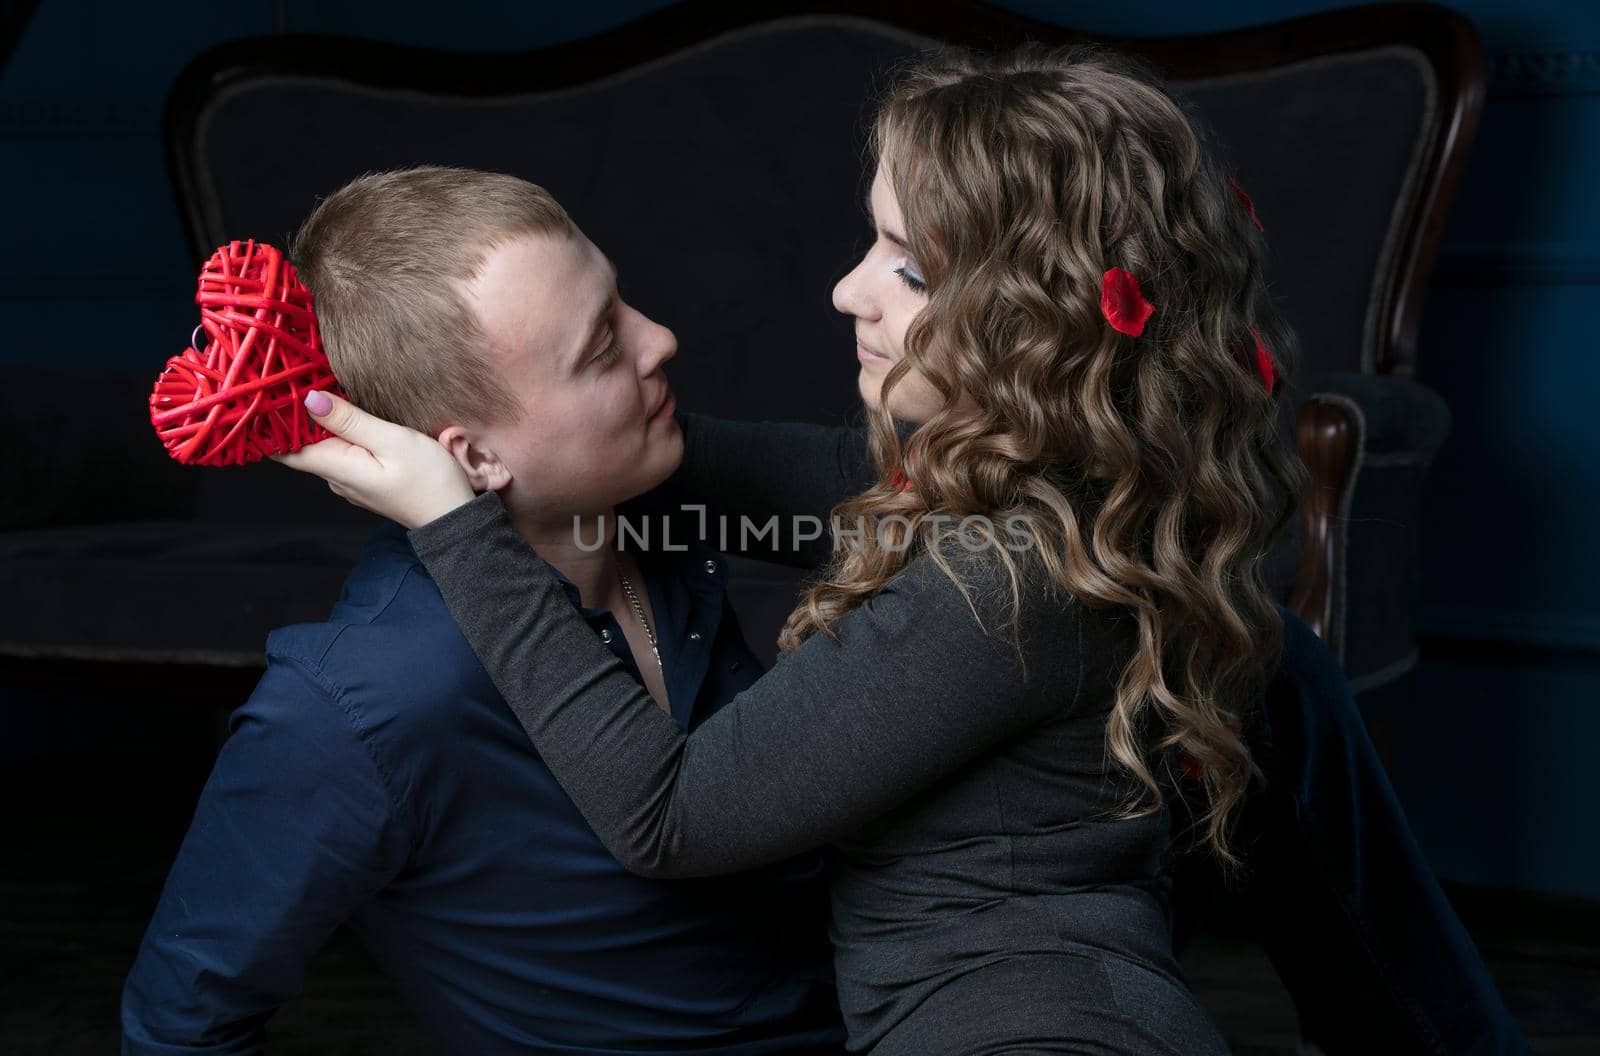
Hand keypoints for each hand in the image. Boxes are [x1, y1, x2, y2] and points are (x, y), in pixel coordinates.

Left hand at [272, 390, 477, 528]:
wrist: (454, 517)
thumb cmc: (429, 480)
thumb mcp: (393, 441)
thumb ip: (350, 421)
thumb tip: (309, 400)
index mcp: (336, 467)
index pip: (282, 447)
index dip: (268, 421)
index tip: (265, 390)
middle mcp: (335, 477)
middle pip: (300, 444)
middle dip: (293, 414)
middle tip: (291, 375)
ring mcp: (349, 481)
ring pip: (321, 447)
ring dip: (317, 422)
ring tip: (313, 386)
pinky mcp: (365, 481)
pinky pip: (341, 453)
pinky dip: (336, 433)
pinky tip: (343, 414)